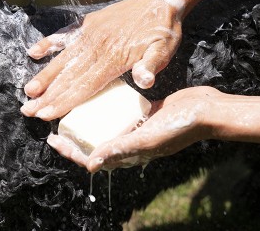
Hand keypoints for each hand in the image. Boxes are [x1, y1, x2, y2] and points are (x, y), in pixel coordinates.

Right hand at [21, 0, 185, 120]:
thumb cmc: (162, 29)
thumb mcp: (164, 50)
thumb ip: (151, 66)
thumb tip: (144, 81)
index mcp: (114, 58)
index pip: (84, 85)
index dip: (64, 101)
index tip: (46, 114)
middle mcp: (97, 47)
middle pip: (69, 76)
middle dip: (48, 96)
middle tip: (28, 110)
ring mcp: (90, 34)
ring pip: (62, 59)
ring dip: (44, 76)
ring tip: (28, 91)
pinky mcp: (89, 24)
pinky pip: (64, 36)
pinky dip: (48, 44)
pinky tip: (33, 53)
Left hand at [47, 87, 223, 171]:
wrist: (205, 110)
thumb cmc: (179, 126)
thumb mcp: (148, 139)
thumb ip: (121, 149)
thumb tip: (90, 164)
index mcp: (131, 153)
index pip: (94, 157)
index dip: (72, 151)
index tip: (53, 140)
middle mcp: (132, 142)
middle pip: (97, 142)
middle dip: (76, 137)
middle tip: (58, 125)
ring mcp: (139, 127)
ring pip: (108, 127)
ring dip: (91, 121)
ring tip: (74, 109)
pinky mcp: (146, 112)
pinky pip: (122, 113)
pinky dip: (109, 108)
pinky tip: (99, 96)